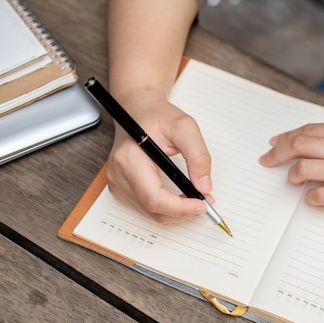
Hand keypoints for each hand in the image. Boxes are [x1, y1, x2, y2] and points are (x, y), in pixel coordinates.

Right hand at [105, 93, 213, 223]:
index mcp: (129, 159)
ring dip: (177, 212)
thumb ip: (198, 156)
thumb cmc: (157, 115)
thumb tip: (204, 186)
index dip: (180, 208)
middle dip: (183, 212)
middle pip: (153, 210)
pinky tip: (180, 198)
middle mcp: (119, 174)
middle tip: (205, 202)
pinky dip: (167, 208)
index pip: (154, 198)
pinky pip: (146, 209)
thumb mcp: (185, 127)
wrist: (138, 109)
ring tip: (196, 198)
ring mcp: (117, 183)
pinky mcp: (121, 188)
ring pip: (151, 213)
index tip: (202, 204)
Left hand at [259, 123, 323, 217]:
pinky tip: (311, 198)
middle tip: (267, 160)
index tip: (275, 142)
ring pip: (306, 170)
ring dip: (292, 176)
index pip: (311, 130)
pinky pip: (323, 196)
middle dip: (278, 153)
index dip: (287, 136)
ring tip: (291, 180)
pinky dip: (311, 197)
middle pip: (300, 146)